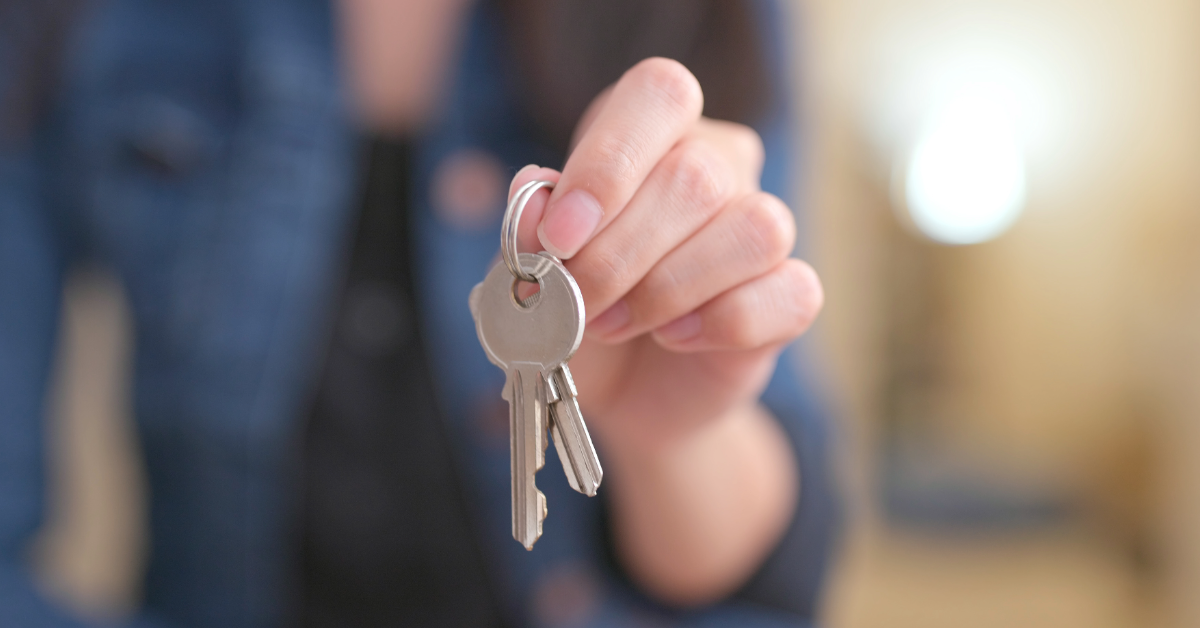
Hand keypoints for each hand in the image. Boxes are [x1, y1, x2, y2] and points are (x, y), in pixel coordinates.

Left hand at [507, 58, 823, 604]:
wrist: (614, 397)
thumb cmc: (564, 319)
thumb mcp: (527, 278)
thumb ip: (530, 233)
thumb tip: (534, 198)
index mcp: (647, 142)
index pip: (655, 96)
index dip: (611, 153)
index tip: (561, 226)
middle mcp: (715, 172)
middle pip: (702, 171)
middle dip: (627, 245)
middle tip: (581, 300)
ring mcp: (761, 235)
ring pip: (755, 225)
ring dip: (672, 287)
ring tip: (623, 324)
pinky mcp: (788, 300)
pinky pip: (788, 293)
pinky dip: (723, 324)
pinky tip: (679, 343)